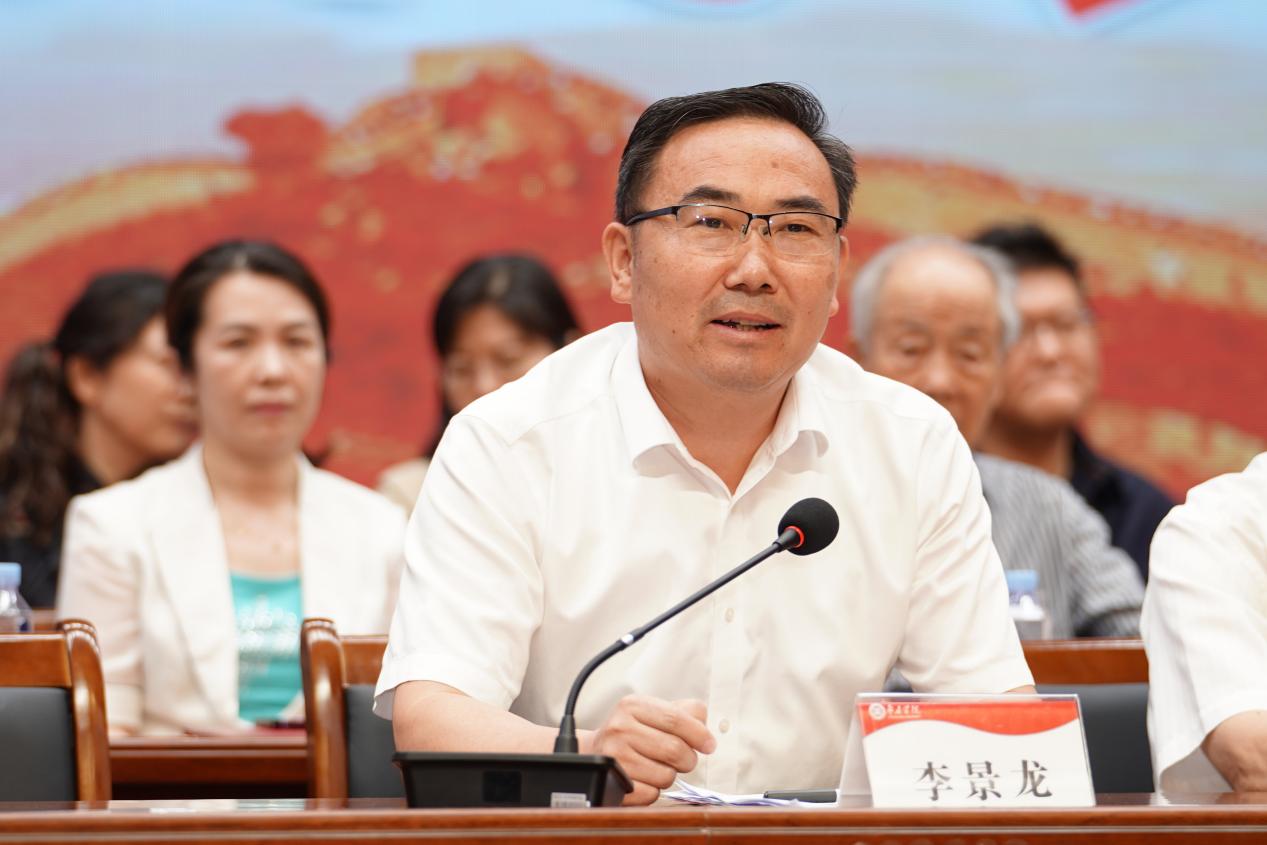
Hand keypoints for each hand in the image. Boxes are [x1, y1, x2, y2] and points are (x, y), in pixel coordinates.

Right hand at [585, 695, 715, 804]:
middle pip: (675, 749)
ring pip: (666, 776)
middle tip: (683, 759)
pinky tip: (645, 779)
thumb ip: (685, 712)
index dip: (699, 734)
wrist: (596, 751)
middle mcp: (619, 728)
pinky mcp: (613, 784)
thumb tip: (704, 726)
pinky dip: (654, 791)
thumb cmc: (635, 732)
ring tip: (657, 766)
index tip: (710, 745)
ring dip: (669, 775)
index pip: (676, 719)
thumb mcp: (655, 712)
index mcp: (632, 705)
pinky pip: (652, 795)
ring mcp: (614, 757)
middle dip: (687, 759)